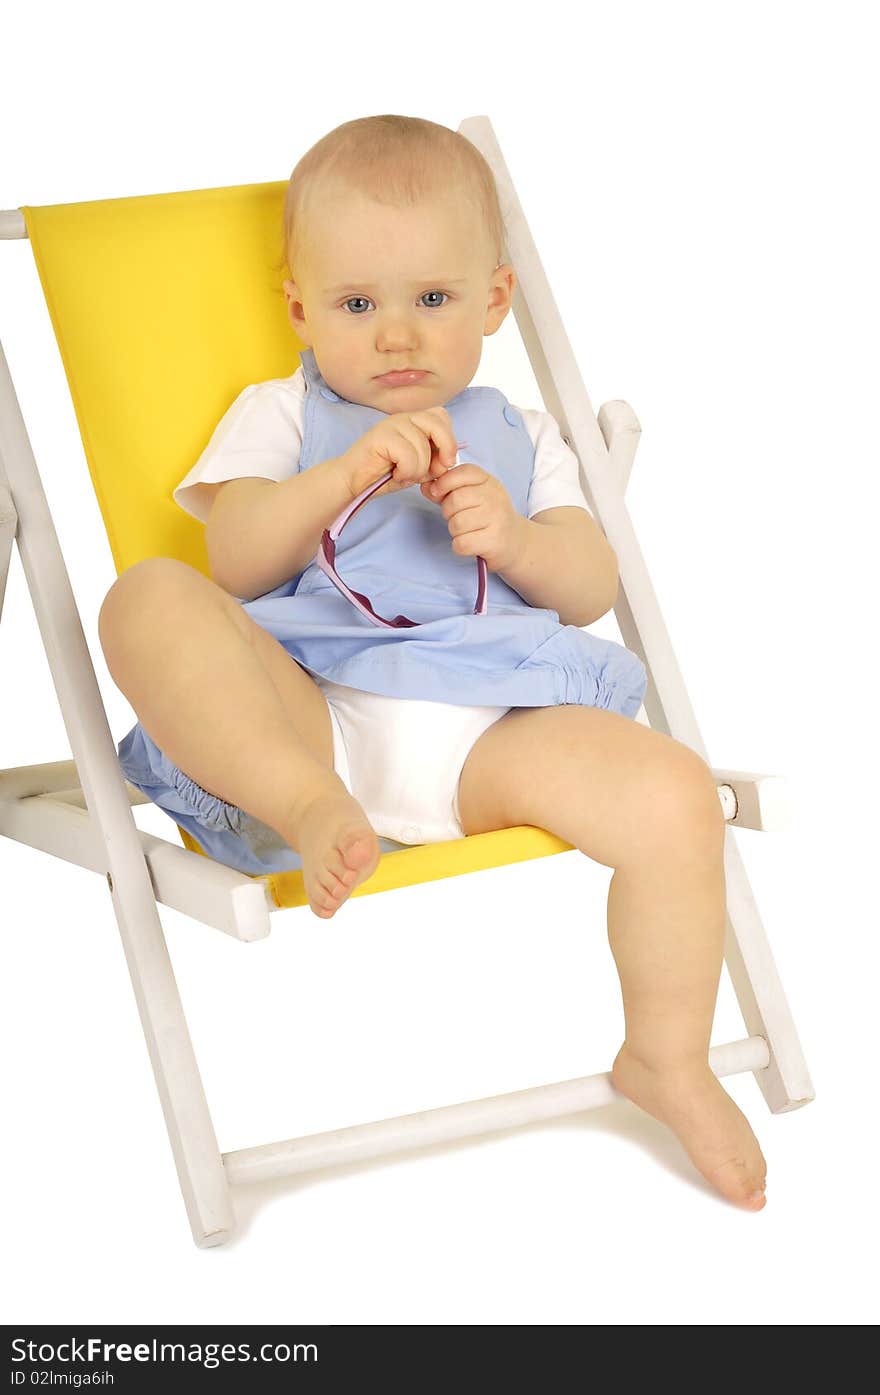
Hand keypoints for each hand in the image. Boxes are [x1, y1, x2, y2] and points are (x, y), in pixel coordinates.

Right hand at [342, 408, 457, 499]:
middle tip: (433, 471)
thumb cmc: (385, 474)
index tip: (445, 462)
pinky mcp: (381, 436)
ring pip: (423, 446)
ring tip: (404, 474)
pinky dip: (406, 472)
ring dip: (418, 470)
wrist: (354, 481)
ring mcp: (392, 424)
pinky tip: (395, 474)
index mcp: (413, 421)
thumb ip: (434, 459)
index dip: (448, 439)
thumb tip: (448, 460)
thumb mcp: (418, 467)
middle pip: (438, 424)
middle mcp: (403, 418)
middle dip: (444, 450)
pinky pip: (408, 456)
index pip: (442, 416)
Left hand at [421, 462, 526, 573]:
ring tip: (468, 531)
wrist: (515, 542)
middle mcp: (495, 497)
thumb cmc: (488, 517)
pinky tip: (471, 543)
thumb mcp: (472, 496)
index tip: (438, 492)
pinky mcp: (494, 541)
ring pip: (456, 523)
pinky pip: (461, 543)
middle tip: (459, 517)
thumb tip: (426, 486)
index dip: (444, 482)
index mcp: (489, 482)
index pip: (463, 472)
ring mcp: (497, 519)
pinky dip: (460, 547)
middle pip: (455, 500)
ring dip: (455, 531)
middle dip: (448, 512)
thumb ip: (447, 490)